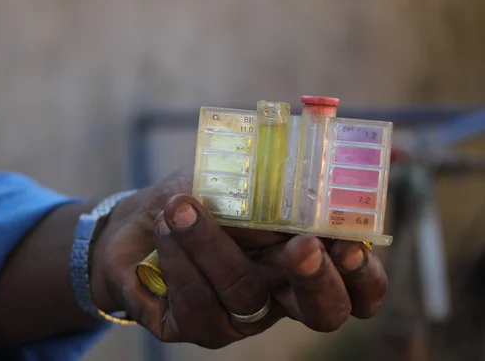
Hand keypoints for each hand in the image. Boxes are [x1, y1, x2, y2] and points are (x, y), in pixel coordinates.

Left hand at [89, 168, 387, 348]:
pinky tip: (165, 228)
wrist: (138, 220)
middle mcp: (278, 294)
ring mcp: (239, 317)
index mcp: (301, 259)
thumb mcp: (234, 176)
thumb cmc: (197, 195)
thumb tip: (307, 179)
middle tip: (302, 246)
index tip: (351, 247)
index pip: (357, 286)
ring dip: (214, 246)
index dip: (364, 275)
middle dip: (317, 279)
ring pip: (246, 297)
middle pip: (323, 312)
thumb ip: (270, 178)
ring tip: (181, 207)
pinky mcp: (195, 326)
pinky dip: (179, 258)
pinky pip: (196, 303)